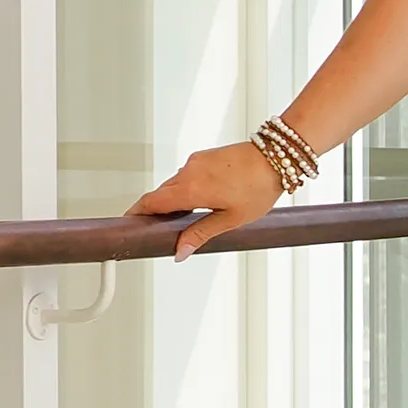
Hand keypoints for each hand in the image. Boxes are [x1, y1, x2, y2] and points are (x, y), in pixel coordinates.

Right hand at [132, 141, 283, 258]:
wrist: (277, 157)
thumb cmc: (259, 187)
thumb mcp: (230, 220)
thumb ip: (201, 234)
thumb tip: (181, 250)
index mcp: (190, 189)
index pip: (150, 202)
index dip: (137, 214)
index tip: (130, 224)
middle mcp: (189, 172)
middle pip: (161, 194)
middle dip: (159, 211)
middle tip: (162, 228)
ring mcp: (197, 161)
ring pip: (175, 183)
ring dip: (177, 199)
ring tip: (192, 215)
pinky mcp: (205, 156)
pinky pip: (187, 174)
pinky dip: (188, 187)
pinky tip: (206, 197)